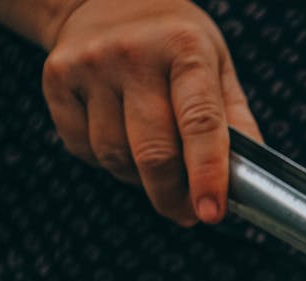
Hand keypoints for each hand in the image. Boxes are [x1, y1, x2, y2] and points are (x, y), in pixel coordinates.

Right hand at [40, 0, 261, 225]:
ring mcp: (90, 66)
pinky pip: (83, 148)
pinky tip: (122, 142)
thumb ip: (235, 120)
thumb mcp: (218, 66)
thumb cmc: (175, 42)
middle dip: (173, 196)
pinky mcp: (56, 79)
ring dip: (140, 179)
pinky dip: (107, 162)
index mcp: (186, 49)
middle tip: (188, 214)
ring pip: (115, 157)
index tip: (211, 213)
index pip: (200, 123)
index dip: (207, 175)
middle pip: (153, 153)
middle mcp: (134, 55)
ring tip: (157, 168)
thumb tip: (249, 180)